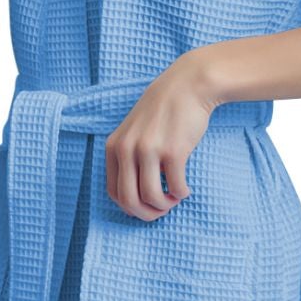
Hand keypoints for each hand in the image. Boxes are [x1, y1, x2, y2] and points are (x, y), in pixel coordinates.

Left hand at [104, 57, 216, 221]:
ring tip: (174, 198)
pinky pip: (175, 187)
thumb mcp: (133, 132)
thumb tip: (134, 199)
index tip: (146, 206)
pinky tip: (184, 188)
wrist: (187, 86)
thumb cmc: (162, 112)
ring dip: (165, 205)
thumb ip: (127, 158)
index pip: (114, 192)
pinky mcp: (173, 151)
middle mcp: (127, 149)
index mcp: (113, 147)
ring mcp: (149, 150)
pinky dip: (181, 193)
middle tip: (161, 210)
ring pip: (151, 198)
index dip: (131, 207)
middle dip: (146, 214)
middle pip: (129, 200)